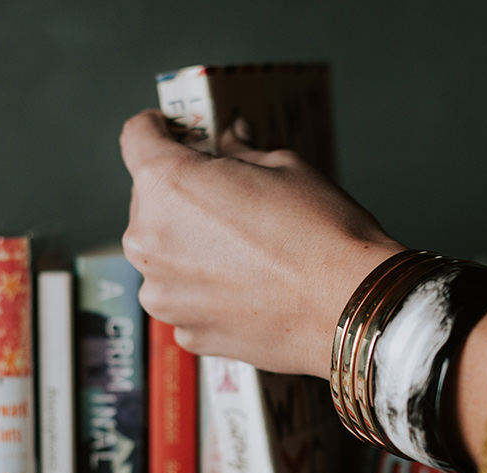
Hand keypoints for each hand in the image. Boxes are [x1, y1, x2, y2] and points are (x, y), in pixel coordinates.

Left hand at [119, 110, 405, 377]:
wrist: (350, 308)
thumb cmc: (322, 233)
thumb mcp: (285, 167)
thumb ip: (241, 153)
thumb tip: (231, 140)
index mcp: (168, 184)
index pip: (136, 137)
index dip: (156, 128)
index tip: (172, 131)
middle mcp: (149, 239)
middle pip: (150, 200)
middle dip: (182, 194)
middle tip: (229, 198)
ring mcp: (163, 292)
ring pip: (164, 254)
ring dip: (190, 246)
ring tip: (245, 251)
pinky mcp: (185, 330)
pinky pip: (184, 297)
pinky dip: (206, 288)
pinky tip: (249, 287)